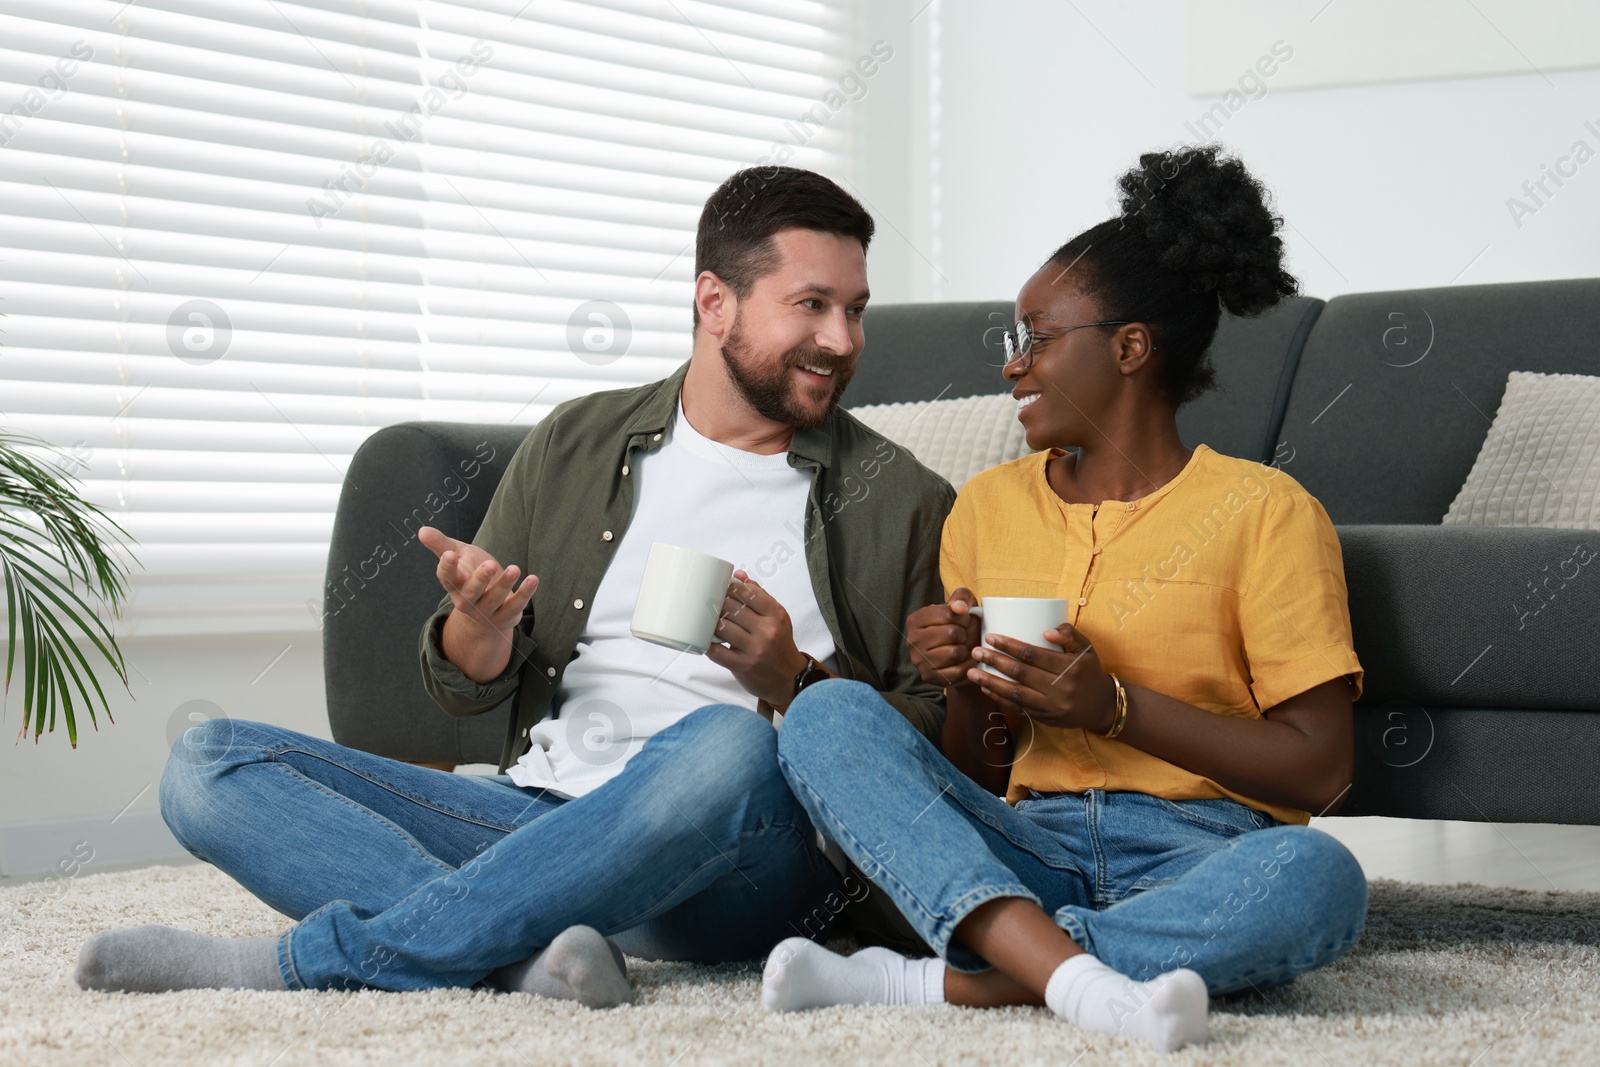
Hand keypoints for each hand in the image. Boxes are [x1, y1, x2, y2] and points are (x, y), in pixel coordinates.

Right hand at [418, 526, 537, 638]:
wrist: (487, 611)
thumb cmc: (470, 576)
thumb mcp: (457, 556)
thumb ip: (441, 544)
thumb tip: (421, 530)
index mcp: (454, 585)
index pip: (446, 578)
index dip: (447, 567)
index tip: (449, 554)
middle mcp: (467, 601)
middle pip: (471, 592)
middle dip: (480, 579)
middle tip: (490, 564)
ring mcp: (486, 611)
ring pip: (494, 599)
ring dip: (505, 584)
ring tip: (515, 568)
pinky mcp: (506, 615)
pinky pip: (515, 606)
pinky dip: (525, 593)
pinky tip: (533, 579)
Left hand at [706, 569, 807, 706]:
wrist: (788, 678)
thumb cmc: (779, 644)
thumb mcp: (776, 618)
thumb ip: (759, 596)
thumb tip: (739, 575)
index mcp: (777, 615)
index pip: (748, 592)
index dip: (730, 588)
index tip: (723, 588)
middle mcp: (767, 631)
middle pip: (731, 607)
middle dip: (719, 604)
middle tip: (712, 604)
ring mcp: (755, 650)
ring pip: (722, 627)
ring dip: (712, 623)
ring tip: (710, 622)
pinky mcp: (743, 666)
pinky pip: (717, 652)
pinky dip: (708, 645)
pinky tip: (707, 640)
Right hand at [906, 587, 982, 687]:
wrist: (959, 654)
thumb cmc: (959, 625)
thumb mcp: (961, 605)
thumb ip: (961, 597)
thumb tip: (959, 608)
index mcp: (915, 619)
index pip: (949, 614)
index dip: (964, 618)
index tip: (963, 622)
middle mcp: (912, 640)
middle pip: (952, 633)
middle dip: (965, 634)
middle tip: (963, 636)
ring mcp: (919, 660)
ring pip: (955, 652)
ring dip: (966, 650)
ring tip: (962, 648)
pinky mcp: (929, 676)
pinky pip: (958, 671)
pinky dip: (968, 665)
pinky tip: (966, 660)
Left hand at [967, 622, 1116, 733]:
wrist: (1101, 706)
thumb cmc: (1089, 671)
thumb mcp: (1087, 648)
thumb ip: (1069, 634)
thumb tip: (1046, 630)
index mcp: (1069, 668)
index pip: (1033, 655)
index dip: (1010, 646)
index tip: (991, 637)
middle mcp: (1060, 689)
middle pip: (1021, 673)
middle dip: (995, 662)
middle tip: (975, 651)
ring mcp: (1051, 707)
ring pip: (1016, 694)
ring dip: (991, 683)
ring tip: (972, 672)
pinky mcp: (1045, 719)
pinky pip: (1018, 708)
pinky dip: (1000, 699)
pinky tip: (986, 688)